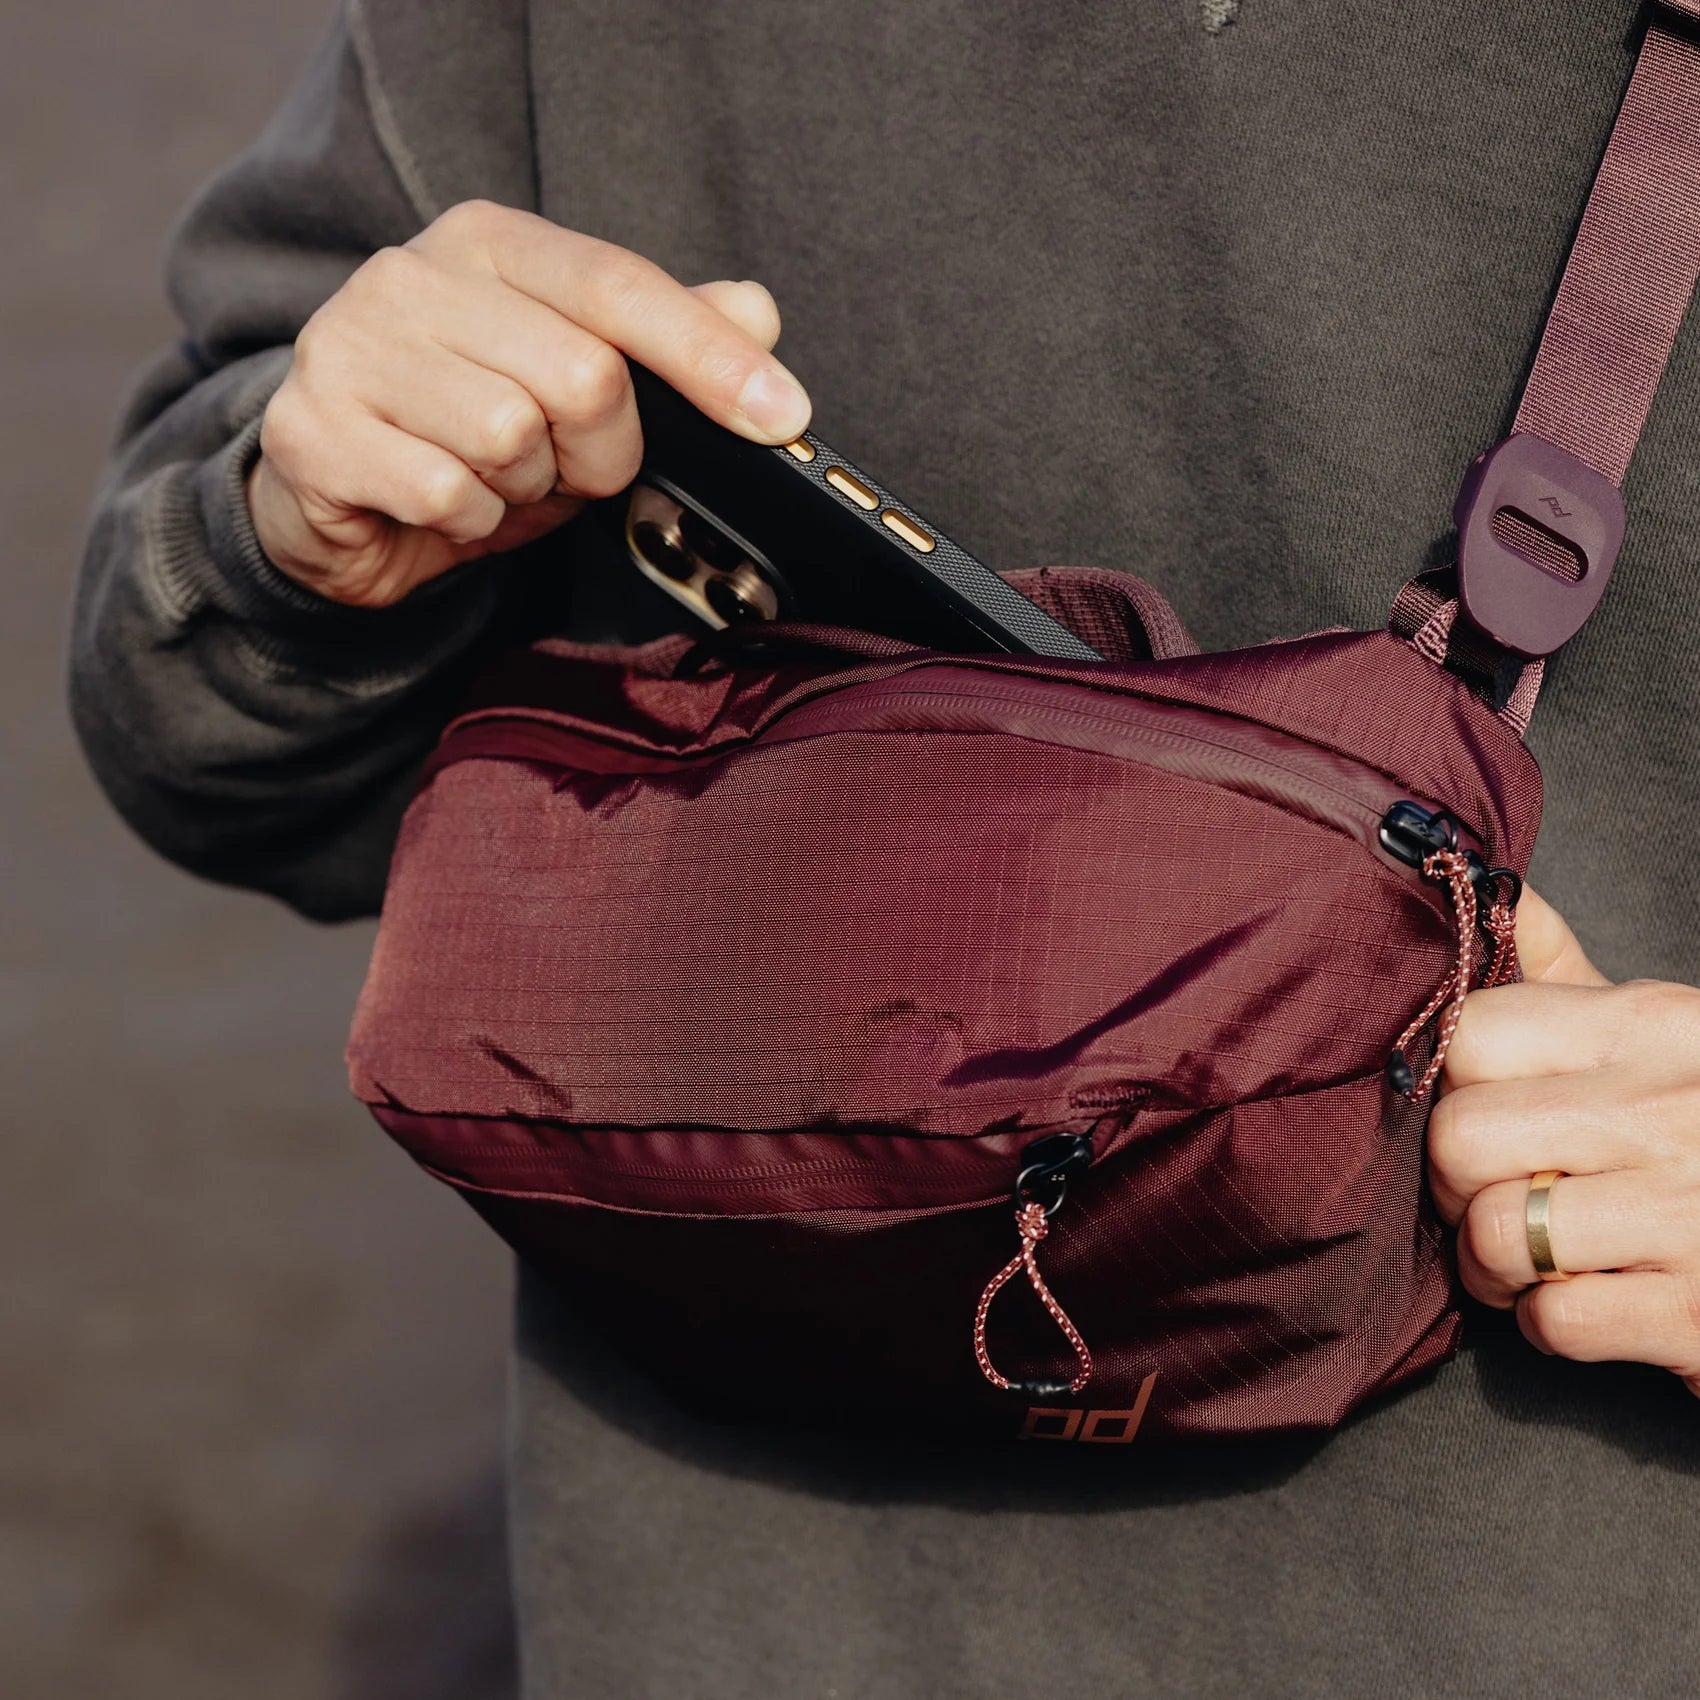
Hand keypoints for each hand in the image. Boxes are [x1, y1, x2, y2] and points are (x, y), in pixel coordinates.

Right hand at [246, 200, 810, 607]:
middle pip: (583, 376)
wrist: (337, 494)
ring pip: (510, 439)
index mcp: (488, 244)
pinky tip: (438, 505)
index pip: (621, 287)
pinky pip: (447, 495)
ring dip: (524, 491)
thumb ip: (667, 341)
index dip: (711, 356)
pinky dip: (466, 524)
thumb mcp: (580, 384)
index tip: (782, 415)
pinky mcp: (312, 429)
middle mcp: (411, 275)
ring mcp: (349, 346)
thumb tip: (758, 310)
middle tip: (559, 467)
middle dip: (597, 453)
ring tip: (488, 480)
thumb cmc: (469, 433)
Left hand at [1427, 885, 1699, 1396]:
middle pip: (1461, 1140)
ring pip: (1494, 1234)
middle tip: (1492, 1194)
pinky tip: (1590, 1299)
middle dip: (1452, 1182)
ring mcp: (1691, 1214)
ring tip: (1533, 1255)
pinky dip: (1549, 1326)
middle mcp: (1670, 1109)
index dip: (1447, 1082)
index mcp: (1649, 1025)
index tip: (1474, 1106)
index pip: (1469, 1034)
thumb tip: (1493, 891)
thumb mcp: (1659, 1032)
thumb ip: (1559, 976)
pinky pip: (1555, 1320)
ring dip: (1492, 1262)